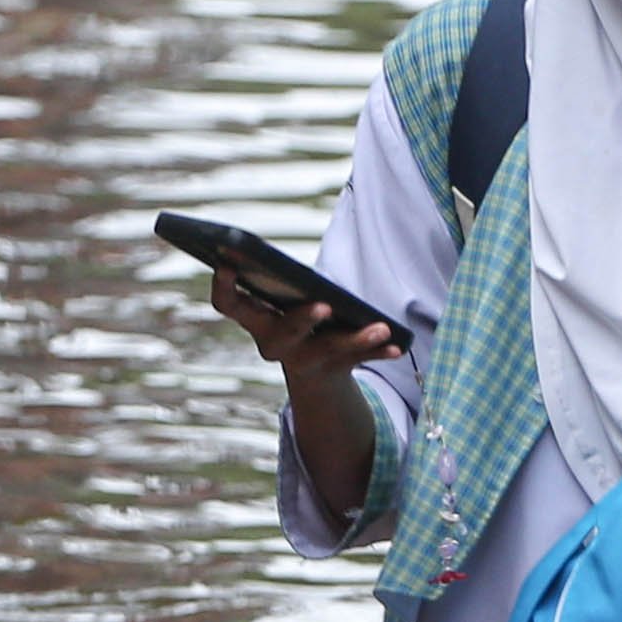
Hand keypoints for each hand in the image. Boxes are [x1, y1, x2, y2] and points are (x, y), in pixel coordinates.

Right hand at [209, 265, 397, 387]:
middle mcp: (274, 345)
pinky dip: (379, 351)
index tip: (226, 264)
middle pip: (286, 333)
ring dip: (356, 338)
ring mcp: (305, 361)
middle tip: (323, 306)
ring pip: (331, 349)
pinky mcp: (335, 368)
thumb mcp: (280, 299)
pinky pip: (360, 359)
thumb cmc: (291, 316)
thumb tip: (259, 249)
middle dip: (303, 320)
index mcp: (255, 320)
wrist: (313, 373)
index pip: (228, 305)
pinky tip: (398, 345)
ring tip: (381, 327)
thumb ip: (273, 277)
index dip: (223, 286)